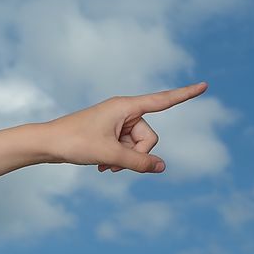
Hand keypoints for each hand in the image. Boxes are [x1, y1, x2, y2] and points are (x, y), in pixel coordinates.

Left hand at [43, 82, 207, 173]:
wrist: (47, 144)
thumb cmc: (75, 142)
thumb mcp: (110, 154)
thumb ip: (138, 162)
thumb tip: (162, 167)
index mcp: (125, 106)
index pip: (162, 100)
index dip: (185, 95)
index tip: (205, 86)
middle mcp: (123, 111)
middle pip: (149, 136)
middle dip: (137, 153)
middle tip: (114, 162)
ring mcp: (116, 123)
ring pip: (137, 146)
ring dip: (125, 160)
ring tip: (104, 165)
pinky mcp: (109, 134)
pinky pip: (125, 149)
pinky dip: (117, 159)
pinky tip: (102, 166)